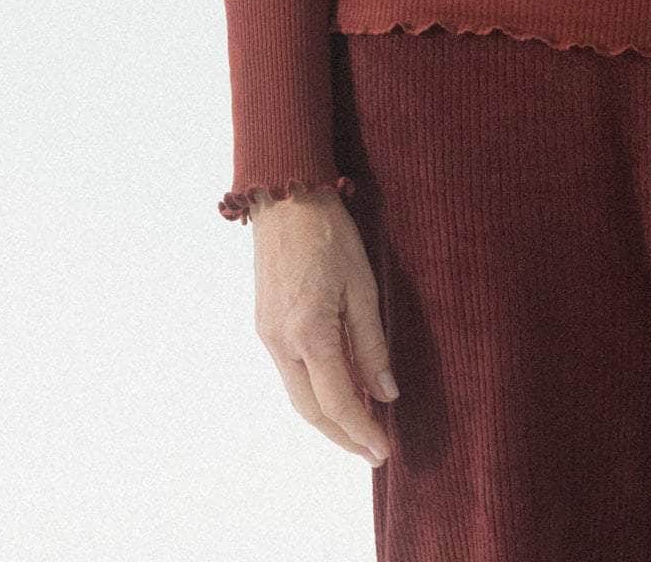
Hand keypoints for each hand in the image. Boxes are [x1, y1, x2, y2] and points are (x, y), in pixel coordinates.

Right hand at [250, 187, 397, 465]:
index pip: (338, 402)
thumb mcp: (362, 286)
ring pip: (298, 395)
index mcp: (309, 334)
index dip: (362, 432)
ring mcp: (268, 336)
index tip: (383, 452)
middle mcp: (281, 343)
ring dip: (328, 417)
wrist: (286, 198)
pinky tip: (338, 389)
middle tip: (373, 451)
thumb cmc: (329, 235)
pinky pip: (290, 372)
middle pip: (312, 410)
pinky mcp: (265, 325)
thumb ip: (372, 344)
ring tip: (360, 428)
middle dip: (342, 436)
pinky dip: (315, 390)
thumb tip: (385, 393)